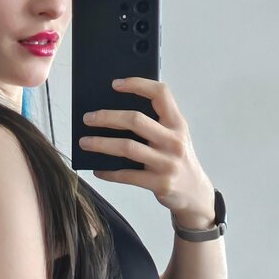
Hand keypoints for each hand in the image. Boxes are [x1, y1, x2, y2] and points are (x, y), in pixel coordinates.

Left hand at [79, 77, 214, 225]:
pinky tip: (98, 170)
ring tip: (84, 142)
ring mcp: (167, 163)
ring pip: (127, 147)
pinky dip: (109, 172)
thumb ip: (156, 124)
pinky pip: (127, 175)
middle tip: (88, 118)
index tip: (115, 84)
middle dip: (107, 117)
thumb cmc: (177, 160)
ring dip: (101, 144)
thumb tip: (115, 116)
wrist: (194, 194)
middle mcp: (173, 140)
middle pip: (135, 120)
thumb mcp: (175, 137)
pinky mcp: (159, 183)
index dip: (138, 84)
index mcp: (177, 124)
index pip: (160, 94)